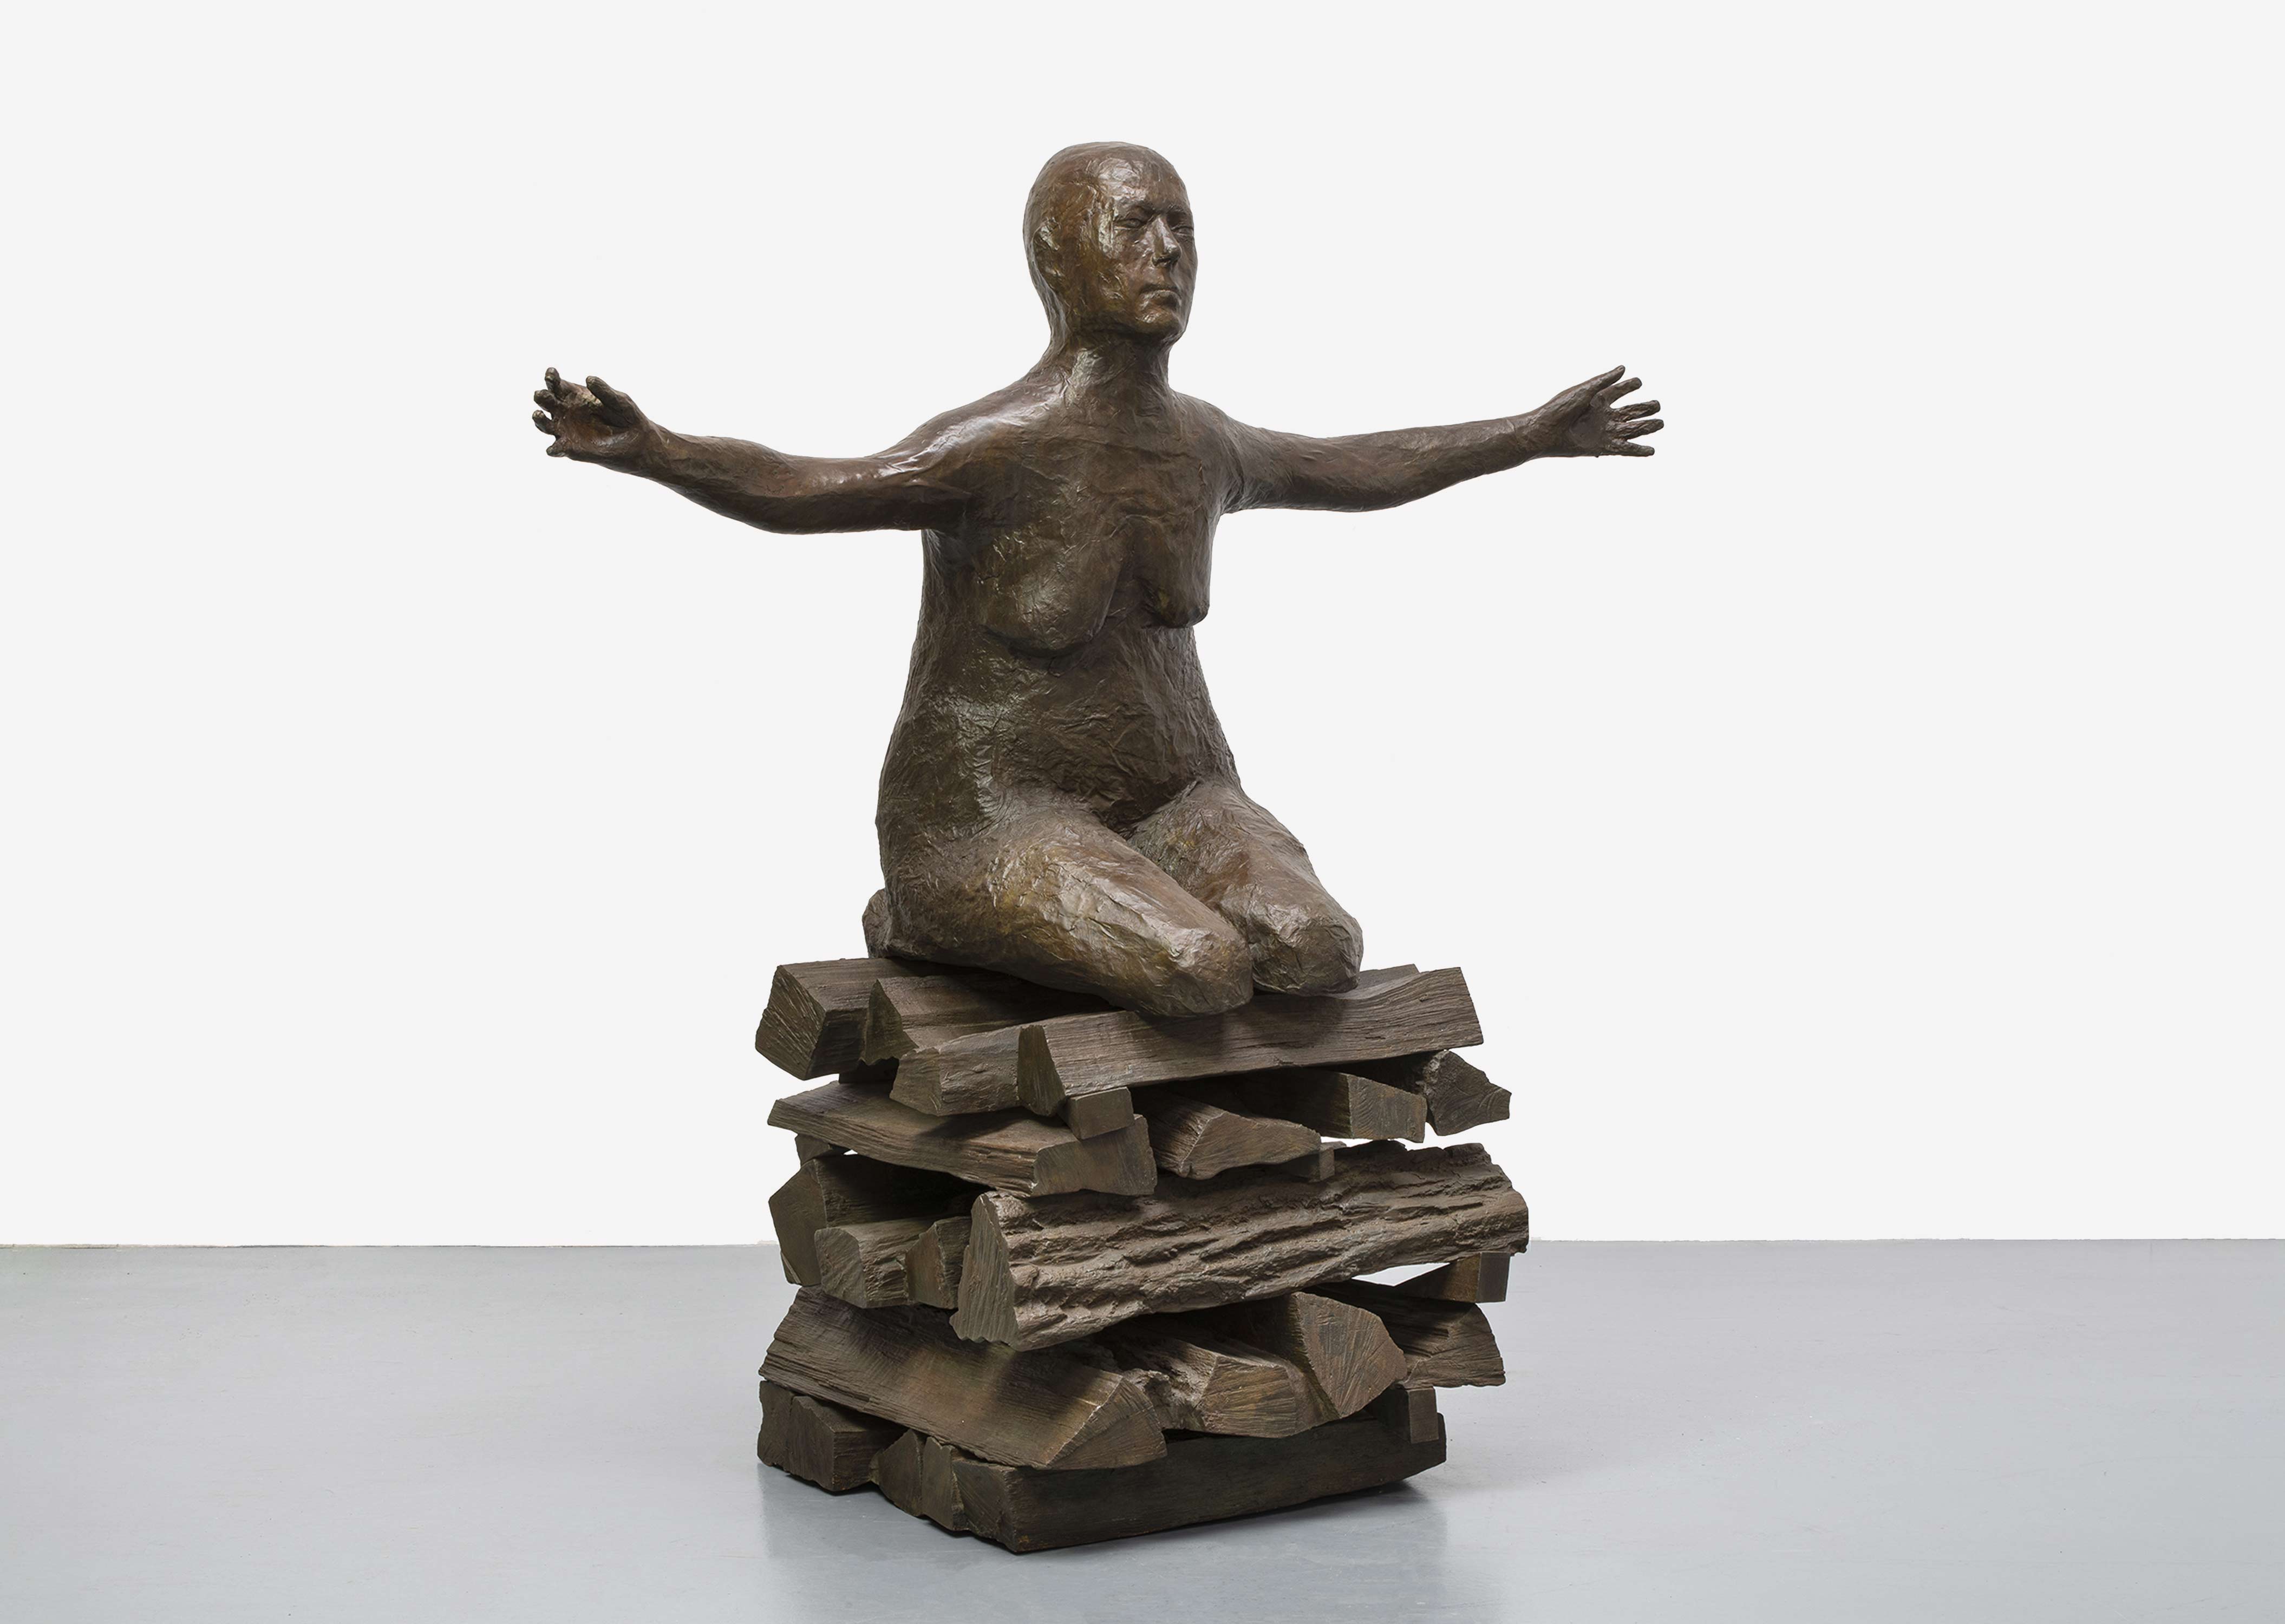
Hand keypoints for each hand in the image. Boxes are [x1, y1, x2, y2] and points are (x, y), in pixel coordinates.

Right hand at [531, 369, 662, 467]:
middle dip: (542, 397)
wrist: (638, 442)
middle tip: (542, 394)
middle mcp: (566, 412)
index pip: (557, 384)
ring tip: (538, 415)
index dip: (551, 378)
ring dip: (539, 420)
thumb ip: (605, 391)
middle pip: (546, 402)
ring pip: (545, 424)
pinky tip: (554, 448)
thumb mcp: (620, 401)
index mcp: (574, 396)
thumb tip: (589, 379)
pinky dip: (553, 449)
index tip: (551, 374)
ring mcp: (566, 430)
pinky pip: (557, 449)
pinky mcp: (571, 449)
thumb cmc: (628, 417)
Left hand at [1522, 366, 1662, 457]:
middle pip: (1630, 411)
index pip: (1620, 390)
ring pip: (1631, 429)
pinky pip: (1624, 449)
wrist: (1545, 431)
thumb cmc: (1560, 408)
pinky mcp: (1602, 447)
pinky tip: (1651, 450)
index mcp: (1598, 400)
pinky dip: (1638, 450)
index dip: (1630, 385)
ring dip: (1647, 427)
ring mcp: (1604, 432)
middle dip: (1645, 408)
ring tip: (1661, 423)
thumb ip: (1604, 380)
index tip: (1639, 381)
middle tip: (1657, 404)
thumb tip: (1623, 367)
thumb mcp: (1584, 390)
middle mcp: (1603, 416)